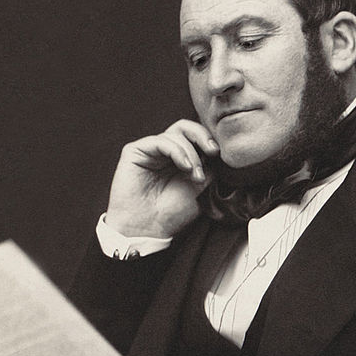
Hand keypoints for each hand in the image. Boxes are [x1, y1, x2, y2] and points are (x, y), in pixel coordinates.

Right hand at [105, 120, 219, 237]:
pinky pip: (160, 141)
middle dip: (203, 136)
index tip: (220, 154)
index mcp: (179, 158)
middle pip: (185, 127)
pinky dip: (177, 151)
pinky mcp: (135, 151)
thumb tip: (218, 148)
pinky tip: (185, 167)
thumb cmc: (172, 213)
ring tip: (196, 176)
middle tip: (213, 152)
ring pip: (176, 134)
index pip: (195, 137)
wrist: (148, 229)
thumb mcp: (200, 187)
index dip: (209, 140)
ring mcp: (150, 150)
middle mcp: (164, 152)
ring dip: (192, 154)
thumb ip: (208, 165)